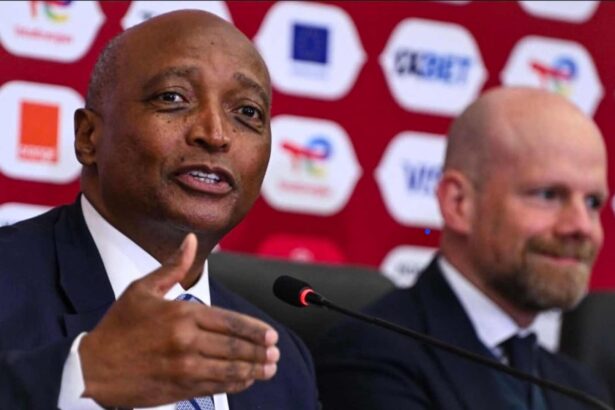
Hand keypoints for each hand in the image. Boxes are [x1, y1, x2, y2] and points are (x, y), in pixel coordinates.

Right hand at [79, 233, 278, 406]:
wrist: (92, 369)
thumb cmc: (118, 328)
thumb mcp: (142, 290)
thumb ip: (173, 266)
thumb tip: (190, 240)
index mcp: (182, 314)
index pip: (230, 321)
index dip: (255, 329)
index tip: (271, 335)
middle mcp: (187, 341)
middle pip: (235, 346)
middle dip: (260, 350)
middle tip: (275, 353)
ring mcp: (185, 368)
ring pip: (230, 368)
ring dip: (255, 369)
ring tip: (270, 368)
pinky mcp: (180, 389)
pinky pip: (216, 386)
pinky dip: (235, 384)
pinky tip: (246, 380)